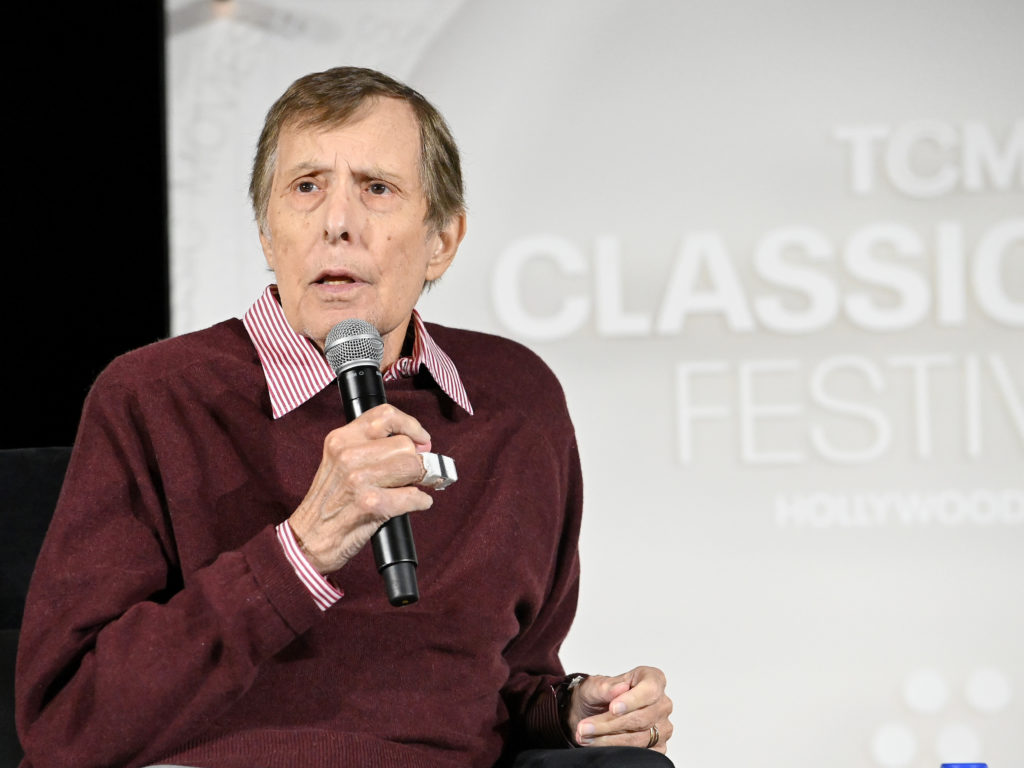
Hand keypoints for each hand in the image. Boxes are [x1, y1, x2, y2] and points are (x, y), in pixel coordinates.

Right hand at [287, 403, 434, 573]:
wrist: (308, 538)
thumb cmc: (330, 502)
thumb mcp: (340, 461)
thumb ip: (372, 447)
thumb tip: (419, 444)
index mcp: (341, 439)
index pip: (385, 415)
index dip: (411, 426)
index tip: (420, 439)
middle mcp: (348, 454)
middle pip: (405, 444)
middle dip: (416, 460)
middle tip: (413, 472)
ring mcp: (358, 479)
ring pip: (413, 466)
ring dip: (420, 480)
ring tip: (412, 487)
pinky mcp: (370, 504)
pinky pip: (413, 496)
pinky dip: (420, 501)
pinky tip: (415, 503)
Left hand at [568, 666, 672, 753]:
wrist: (590, 713)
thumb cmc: (598, 695)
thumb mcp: (595, 686)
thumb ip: (606, 687)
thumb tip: (619, 689)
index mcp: (653, 679)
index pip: (650, 689)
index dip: (632, 700)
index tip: (612, 708)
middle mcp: (662, 703)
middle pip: (643, 718)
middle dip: (610, 724)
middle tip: (585, 727)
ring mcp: (662, 726)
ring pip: (640, 738)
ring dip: (608, 739)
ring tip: (585, 736)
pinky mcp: (658, 747)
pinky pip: (640, 753)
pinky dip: (615, 750)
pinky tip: (597, 744)